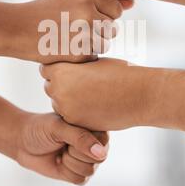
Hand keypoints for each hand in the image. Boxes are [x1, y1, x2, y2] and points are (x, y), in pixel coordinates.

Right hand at [7, 0, 125, 63]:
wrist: (17, 29)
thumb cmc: (44, 11)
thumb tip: (132, 3)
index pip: (116, 9)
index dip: (104, 15)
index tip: (90, 18)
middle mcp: (88, 13)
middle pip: (112, 27)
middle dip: (99, 30)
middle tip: (77, 30)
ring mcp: (85, 34)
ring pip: (105, 42)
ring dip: (93, 43)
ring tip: (71, 39)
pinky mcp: (80, 52)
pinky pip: (94, 55)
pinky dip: (84, 54)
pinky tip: (66, 48)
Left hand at [15, 112, 108, 184]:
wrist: (22, 142)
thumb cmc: (40, 128)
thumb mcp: (58, 128)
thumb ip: (80, 138)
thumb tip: (101, 152)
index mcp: (93, 126)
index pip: (103, 141)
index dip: (85, 142)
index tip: (69, 132)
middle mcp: (94, 142)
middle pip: (99, 158)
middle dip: (75, 153)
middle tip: (63, 143)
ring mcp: (87, 158)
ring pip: (89, 170)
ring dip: (70, 162)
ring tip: (61, 150)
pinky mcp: (78, 173)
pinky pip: (81, 180)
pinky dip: (66, 172)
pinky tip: (59, 160)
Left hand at [40, 58, 171, 130]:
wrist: (139, 94)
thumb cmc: (119, 73)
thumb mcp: (92, 61)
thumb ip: (74, 66)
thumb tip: (65, 66)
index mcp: (61, 70)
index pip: (45, 69)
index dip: (58, 69)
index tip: (70, 70)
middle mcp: (59, 90)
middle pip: (50, 87)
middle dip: (61, 85)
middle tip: (81, 83)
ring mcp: (66, 109)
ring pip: (58, 104)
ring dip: (68, 101)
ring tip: (90, 94)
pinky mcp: (76, 123)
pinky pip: (69, 117)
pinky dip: (77, 113)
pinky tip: (94, 105)